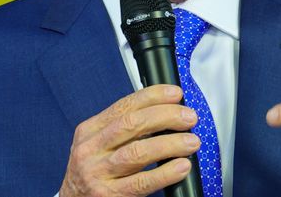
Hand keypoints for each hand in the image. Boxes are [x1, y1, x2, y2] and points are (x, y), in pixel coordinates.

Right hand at [59, 84, 200, 196]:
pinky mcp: (108, 196)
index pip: (124, 106)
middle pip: (132, 125)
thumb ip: (125, 129)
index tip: (175, 94)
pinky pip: (142, 182)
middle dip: (166, 116)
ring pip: (138, 152)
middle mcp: (90, 150)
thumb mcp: (99, 145)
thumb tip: (167, 112)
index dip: (153, 96)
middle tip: (189, 118)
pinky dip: (165, 173)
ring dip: (170, 144)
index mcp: (89, 131)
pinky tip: (181, 166)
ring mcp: (97, 174)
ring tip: (192, 142)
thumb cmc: (94, 172)